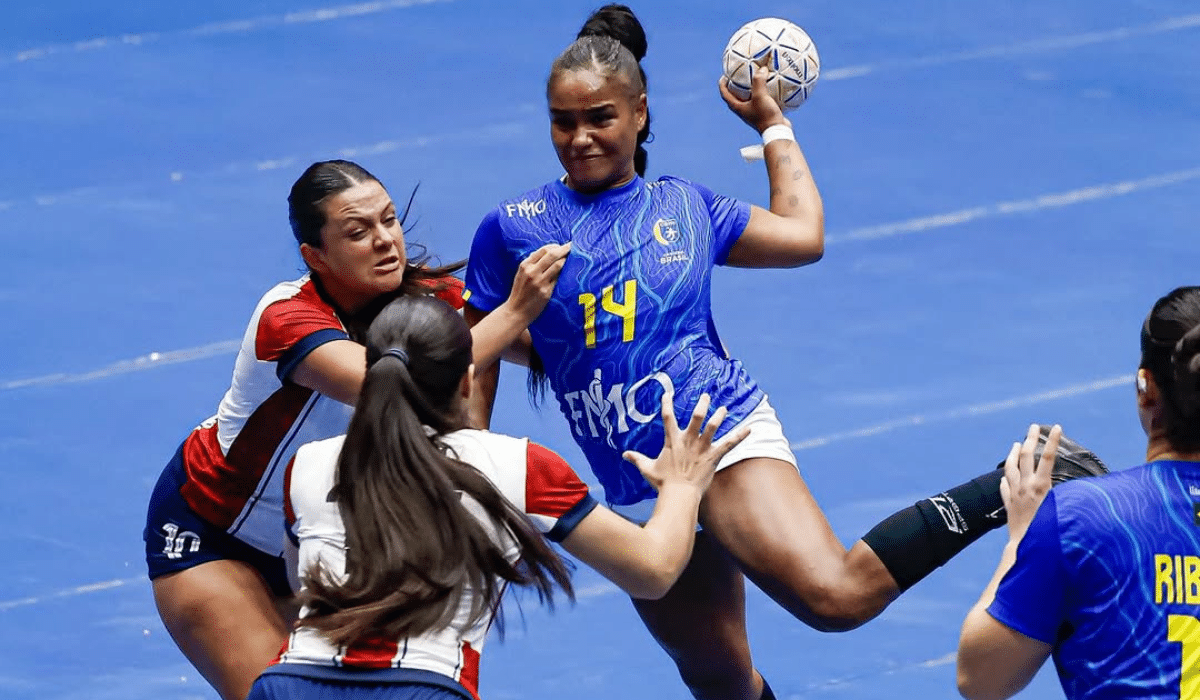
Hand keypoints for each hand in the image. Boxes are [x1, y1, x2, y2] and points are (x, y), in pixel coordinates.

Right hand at [507, 242, 570, 321]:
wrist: (516, 312)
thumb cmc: (520, 292)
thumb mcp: (521, 274)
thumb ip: (531, 264)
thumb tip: (545, 252)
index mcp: (525, 265)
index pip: (543, 250)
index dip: (555, 246)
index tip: (562, 246)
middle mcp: (532, 272)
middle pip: (552, 254)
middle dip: (565, 248)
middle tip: (573, 246)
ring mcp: (539, 282)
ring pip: (558, 265)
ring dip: (567, 259)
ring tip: (573, 257)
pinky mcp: (546, 292)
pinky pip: (558, 279)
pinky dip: (565, 273)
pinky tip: (569, 271)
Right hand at [623, 393, 750, 492]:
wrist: (679, 496)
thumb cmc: (663, 483)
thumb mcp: (647, 469)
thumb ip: (636, 459)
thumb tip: (624, 455)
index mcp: (672, 441)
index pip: (667, 418)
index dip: (667, 404)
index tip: (667, 394)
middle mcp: (688, 441)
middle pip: (696, 417)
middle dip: (701, 405)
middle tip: (706, 395)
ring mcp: (702, 448)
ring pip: (712, 427)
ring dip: (719, 416)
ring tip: (724, 408)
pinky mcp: (713, 457)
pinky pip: (729, 444)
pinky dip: (740, 436)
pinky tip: (750, 428)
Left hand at [718, 68, 789, 134]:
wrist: (777, 130)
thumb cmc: (765, 115)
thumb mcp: (760, 96)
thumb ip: (759, 81)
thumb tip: (762, 69)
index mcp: (737, 107)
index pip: (725, 94)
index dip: (722, 85)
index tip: (724, 75)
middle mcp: (743, 110)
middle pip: (735, 96)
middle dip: (736, 85)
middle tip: (739, 75)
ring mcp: (752, 112)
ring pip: (748, 98)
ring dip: (749, 88)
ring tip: (754, 78)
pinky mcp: (762, 112)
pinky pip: (759, 100)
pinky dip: (761, 92)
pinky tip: (767, 86)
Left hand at [1001, 423, 1058, 542]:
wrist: (1025, 546)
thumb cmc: (1048, 531)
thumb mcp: (1061, 509)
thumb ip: (1065, 494)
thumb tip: (1075, 486)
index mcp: (1041, 486)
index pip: (1047, 457)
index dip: (1051, 441)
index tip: (1056, 427)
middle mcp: (1025, 486)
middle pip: (1025, 456)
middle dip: (1029, 439)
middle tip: (1033, 427)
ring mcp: (1015, 494)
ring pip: (1010, 467)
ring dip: (1012, 454)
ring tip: (1014, 444)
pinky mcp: (1008, 504)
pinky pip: (1004, 487)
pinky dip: (1006, 478)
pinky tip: (1005, 476)